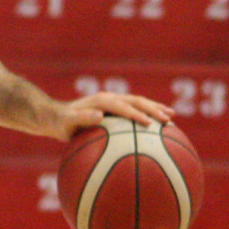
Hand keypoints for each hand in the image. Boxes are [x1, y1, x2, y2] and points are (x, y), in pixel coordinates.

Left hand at [53, 92, 173, 141]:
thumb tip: (98, 115)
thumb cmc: (61, 123)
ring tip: (171, 118)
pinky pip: (135, 112)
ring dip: (155, 109)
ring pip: (139, 104)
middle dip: (153, 109)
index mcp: (101, 101)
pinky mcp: (116, 110)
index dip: (136, 114)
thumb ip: (81, 118)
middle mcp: (110, 99)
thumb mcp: (66, 122)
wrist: (56, 118)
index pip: (123, 106)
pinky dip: (148, 117)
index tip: (149, 124)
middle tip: (169, 119)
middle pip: (137, 101)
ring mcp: (114, 103)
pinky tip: (158, 130)